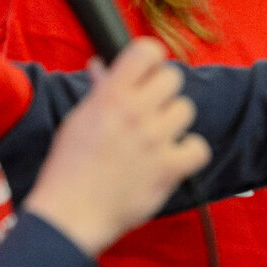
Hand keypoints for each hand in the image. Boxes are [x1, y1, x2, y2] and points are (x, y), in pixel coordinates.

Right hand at [25, 38, 211, 255]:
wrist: (69, 216)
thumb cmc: (67, 169)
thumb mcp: (77, 120)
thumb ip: (98, 91)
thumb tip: (102, 67)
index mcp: (110, 96)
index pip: (146, 51)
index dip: (151, 58)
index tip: (147, 71)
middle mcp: (135, 112)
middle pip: (173, 77)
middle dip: (162, 91)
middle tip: (150, 109)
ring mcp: (155, 139)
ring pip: (186, 109)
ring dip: (173, 123)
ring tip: (156, 138)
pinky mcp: (169, 168)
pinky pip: (199, 148)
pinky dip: (189, 154)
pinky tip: (172, 159)